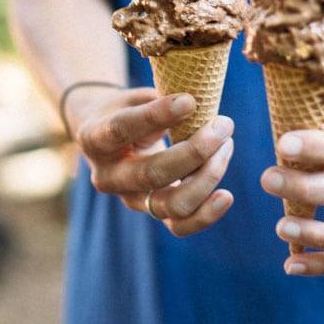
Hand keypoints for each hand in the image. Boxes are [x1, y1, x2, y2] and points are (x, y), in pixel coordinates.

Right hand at [67, 86, 234, 236]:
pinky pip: (179, 226)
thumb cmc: (127, 109)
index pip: (122, 128)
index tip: (190, 101)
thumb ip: (159, 100)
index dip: (157, 116)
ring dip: (207, 177)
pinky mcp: (151, 212)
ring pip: (171, 204)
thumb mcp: (134, 97)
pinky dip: (206, 214)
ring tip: (227, 145)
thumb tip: (198, 101)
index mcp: (96, 138)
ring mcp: (130, 199)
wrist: (109, 137)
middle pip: (152, 173)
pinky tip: (226, 195)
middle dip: (195, 151)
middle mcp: (108, 176)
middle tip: (223, 124)